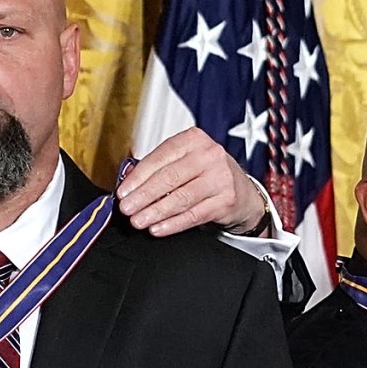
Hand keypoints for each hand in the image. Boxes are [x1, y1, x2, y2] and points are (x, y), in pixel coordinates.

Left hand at [123, 127, 272, 236]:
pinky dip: (173, 224)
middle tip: (127, 208)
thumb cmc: (207, 173)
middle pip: (169, 178)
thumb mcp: (184, 160)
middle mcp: (209, 155)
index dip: (138, 177)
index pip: (160, 157)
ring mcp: (220, 178)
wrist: (243, 191)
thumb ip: (157, 165)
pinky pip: (193, 215)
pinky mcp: (225, 201)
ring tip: (138, 220)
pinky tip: (158, 228)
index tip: (123, 191)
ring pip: (180, 198)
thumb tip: (128, 178)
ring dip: (155, 212)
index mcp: (194, 139)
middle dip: (143, 196)